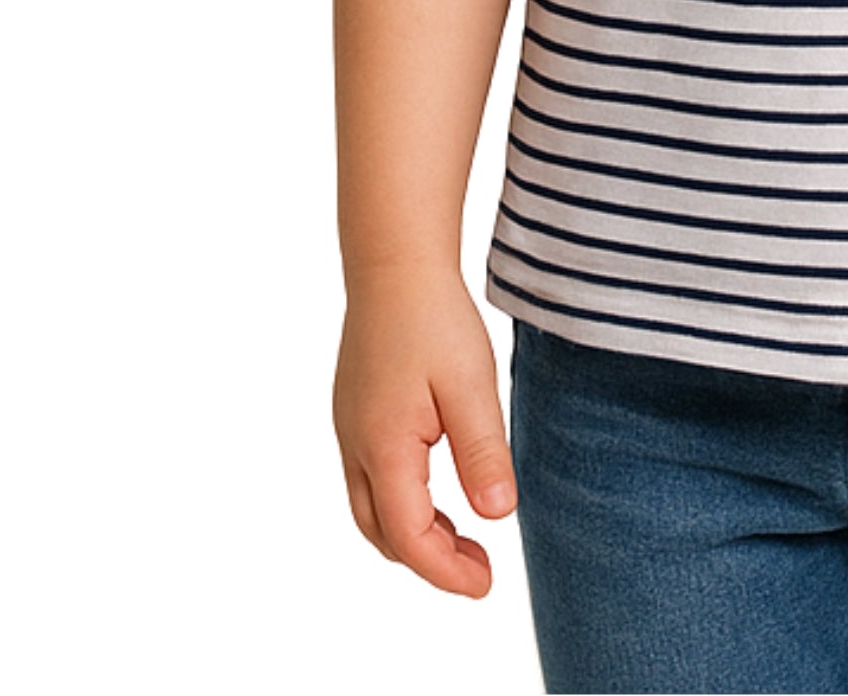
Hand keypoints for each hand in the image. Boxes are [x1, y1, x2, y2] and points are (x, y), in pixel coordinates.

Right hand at [333, 269, 517, 597]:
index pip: (410, 538)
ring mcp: (349, 429)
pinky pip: (369, 480)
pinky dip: (402, 503)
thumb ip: (482, 453)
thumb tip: (498, 516)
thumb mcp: (472, 385)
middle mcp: (355, 446)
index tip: (486, 583)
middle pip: (383, 534)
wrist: (394, 263)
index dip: (447, 571)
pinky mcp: (354, 412)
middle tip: (480, 567)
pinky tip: (439, 490)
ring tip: (465, 536)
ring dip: (414, 534)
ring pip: (371, 510)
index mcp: (383, 447)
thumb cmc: (434, 318)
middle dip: (429, 561)